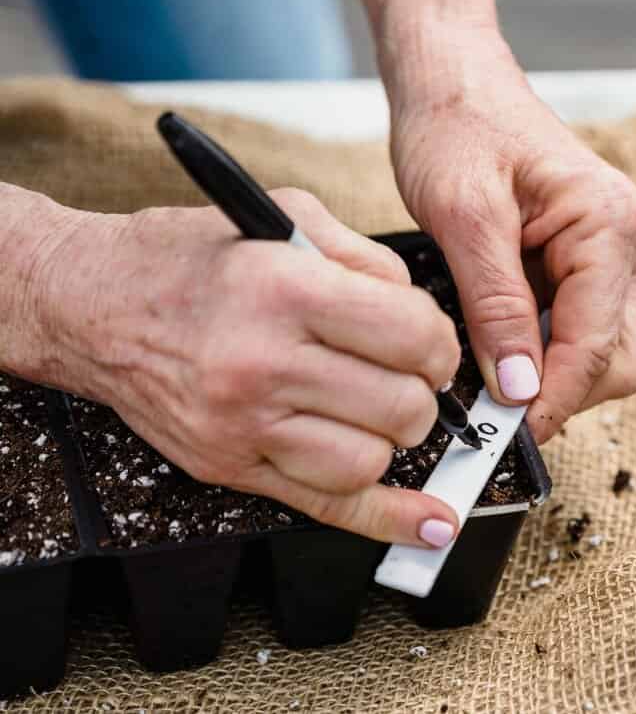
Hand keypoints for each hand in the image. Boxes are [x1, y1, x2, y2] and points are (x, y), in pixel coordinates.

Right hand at [36, 189, 462, 546]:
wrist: (89, 304)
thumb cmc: (187, 258)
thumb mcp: (286, 218)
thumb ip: (368, 259)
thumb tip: (424, 313)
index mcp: (285, 292)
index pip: (411, 336)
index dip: (440, 341)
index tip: (429, 340)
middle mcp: (262, 364)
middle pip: (400, 405)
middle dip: (423, 390)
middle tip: (407, 373)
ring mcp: (241, 425)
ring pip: (370, 461)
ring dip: (393, 438)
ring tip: (376, 408)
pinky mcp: (228, 466)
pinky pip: (325, 506)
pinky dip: (387, 519)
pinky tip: (428, 522)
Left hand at [386, 24, 635, 441]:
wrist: (451, 75)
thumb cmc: (456, 123)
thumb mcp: (463, 215)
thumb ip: (495, 305)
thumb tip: (518, 389)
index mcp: (608, 222)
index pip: (596, 344)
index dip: (552, 399)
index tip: (504, 433)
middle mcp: (623, 240)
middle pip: (617, 359)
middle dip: (560, 392)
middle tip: (492, 410)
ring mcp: (607, 253)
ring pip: (601, 350)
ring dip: (549, 374)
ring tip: (485, 373)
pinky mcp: (581, 261)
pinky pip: (575, 326)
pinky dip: (538, 349)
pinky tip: (494, 343)